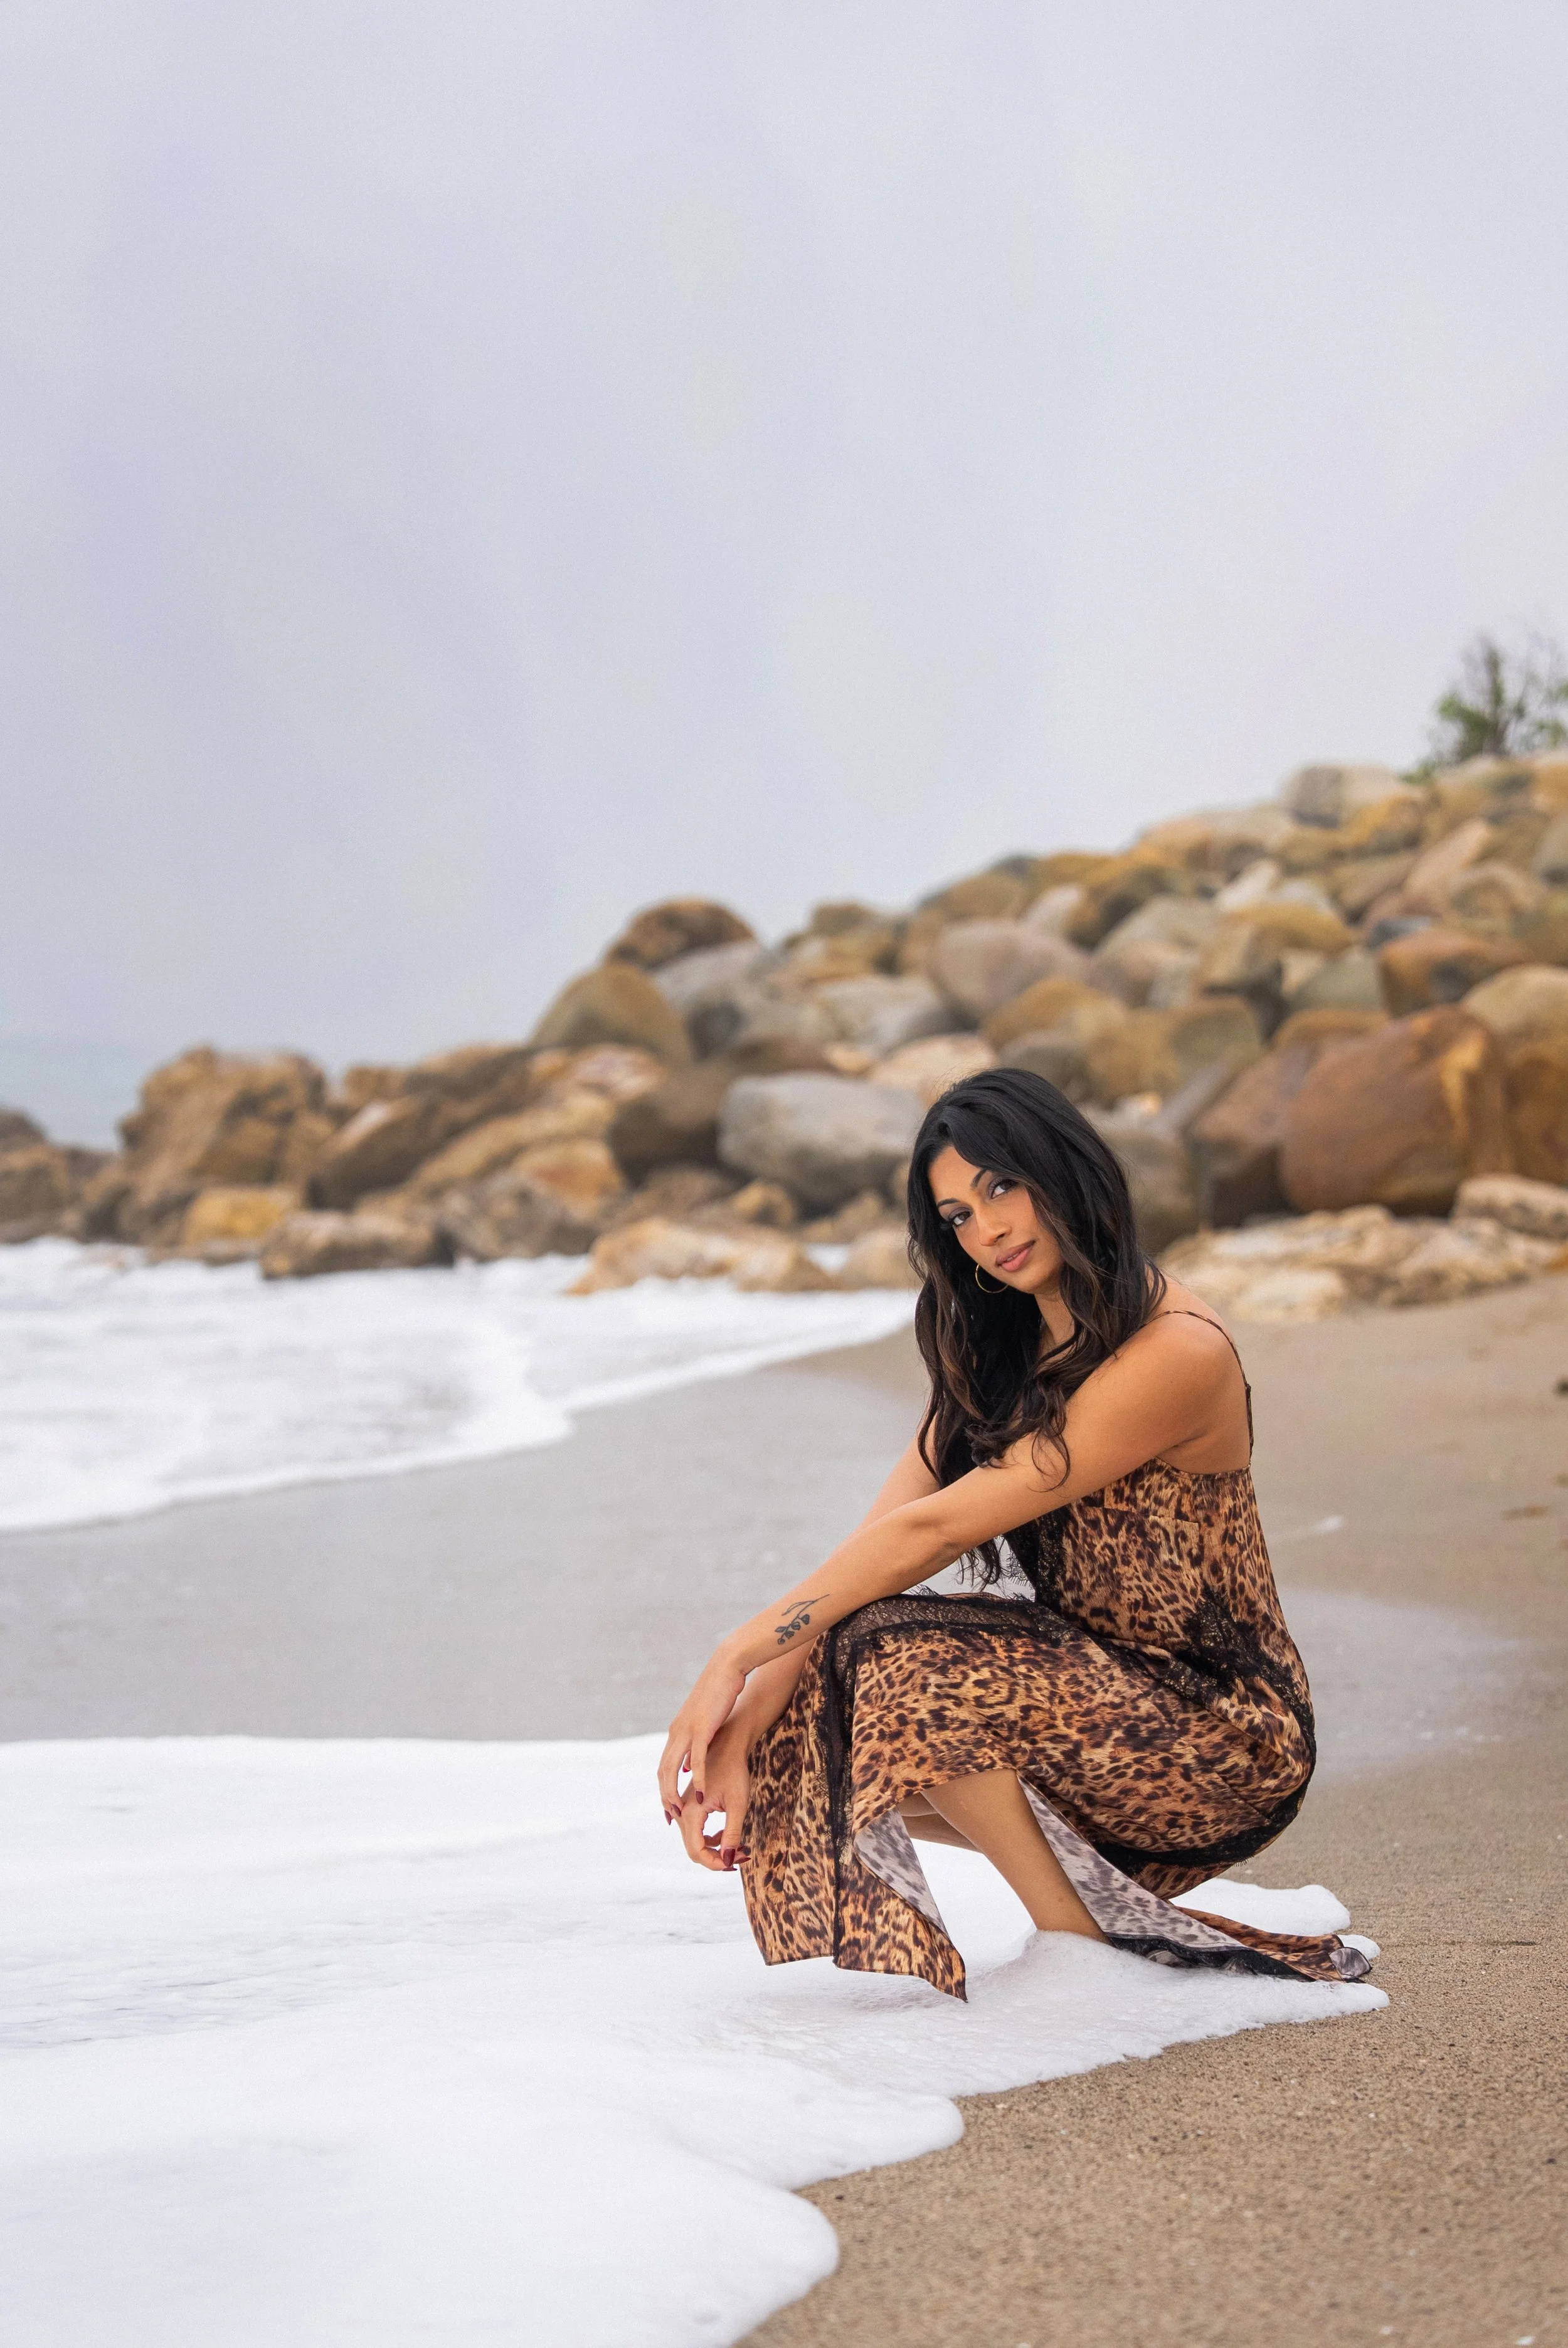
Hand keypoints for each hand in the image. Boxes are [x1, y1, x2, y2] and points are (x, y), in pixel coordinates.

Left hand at [657, 1645, 745, 1822]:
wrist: (727, 1668)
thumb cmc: (719, 1695)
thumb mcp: (704, 1724)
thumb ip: (694, 1746)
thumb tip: (689, 1767)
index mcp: (677, 1731)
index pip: (664, 1766)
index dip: (664, 1789)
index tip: (669, 1810)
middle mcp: (676, 1732)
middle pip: (663, 1771)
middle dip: (665, 1797)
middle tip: (672, 1818)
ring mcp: (686, 1730)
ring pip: (672, 1767)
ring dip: (674, 1792)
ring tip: (682, 1812)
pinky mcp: (701, 1727)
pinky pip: (696, 1758)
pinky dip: (697, 1778)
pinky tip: (702, 1794)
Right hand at [672, 1720, 751, 1871]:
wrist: (727, 1745)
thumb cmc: (735, 1772)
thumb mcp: (738, 1804)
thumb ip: (732, 1833)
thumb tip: (728, 1861)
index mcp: (691, 1811)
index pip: (697, 1851)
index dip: (716, 1863)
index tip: (737, 1862)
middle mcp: (682, 1812)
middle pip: (694, 1849)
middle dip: (718, 1858)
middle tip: (742, 1856)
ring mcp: (684, 1809)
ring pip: (694, 1842)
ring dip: (715, 1849)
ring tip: (739, 1846)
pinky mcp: (689, 1807)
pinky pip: (695, 1832)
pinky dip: (711, 1838)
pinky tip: (727, 1833)